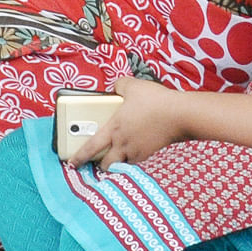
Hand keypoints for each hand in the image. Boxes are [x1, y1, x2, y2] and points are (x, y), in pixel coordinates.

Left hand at [67, 75, 188, 166]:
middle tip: (98, 159)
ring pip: (122, 163)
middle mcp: (123, 144)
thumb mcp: (132, 86)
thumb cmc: (155, 101)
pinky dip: (132, 156)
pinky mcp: (150, 152)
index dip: (79, 157)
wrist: (179, 115)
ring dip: (117, 161)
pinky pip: (136, 159)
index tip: (72, 163)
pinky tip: (136, 146)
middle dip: (100, 165)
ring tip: (118, 153)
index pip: (90, 147)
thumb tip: (116, 87)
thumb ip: (119, 85)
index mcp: (114, 128)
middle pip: (106, 164)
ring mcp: (137, 150)